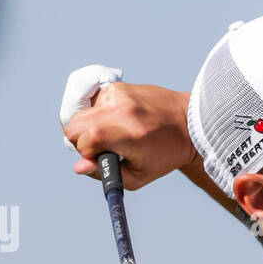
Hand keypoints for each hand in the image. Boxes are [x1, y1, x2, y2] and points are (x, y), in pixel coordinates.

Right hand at [62, 80, 200, 189]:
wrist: (189, 124)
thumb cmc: (166, 153)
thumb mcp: (138, 176)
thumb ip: (104, 173)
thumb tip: (78, 167)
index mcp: (127, 132)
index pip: (82, 140)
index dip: (88, 155)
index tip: (103, 158)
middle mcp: (120, 108)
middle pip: (73, 125)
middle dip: (81, 141)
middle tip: (103, 148)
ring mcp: (118, 93)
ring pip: (80, 113)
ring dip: (88, 127)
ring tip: (111, 135)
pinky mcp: (117, 86)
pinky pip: (92, 103)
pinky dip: (97, 114)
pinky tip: (116, 121)